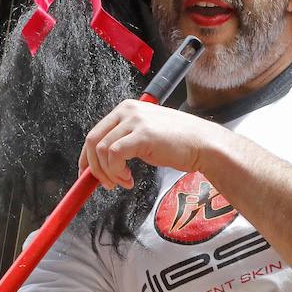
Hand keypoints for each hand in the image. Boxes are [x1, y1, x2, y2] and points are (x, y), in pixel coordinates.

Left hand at [79, 99, 233, 189]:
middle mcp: (128, 110)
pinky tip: (129, 179)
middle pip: (93, 140)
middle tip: (104, 183)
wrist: (204, 144)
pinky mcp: (142, 134)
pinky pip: (115, 155)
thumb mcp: (146, 136)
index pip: (96, 132)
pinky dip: (117, 172)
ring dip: (109, 173)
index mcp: (127, 108)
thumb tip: (102, 162)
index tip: (88, 173)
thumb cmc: (180, 143)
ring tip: (124, 182)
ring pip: (102, 150)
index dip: (87, 157)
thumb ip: (125, 142)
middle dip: (93, 167)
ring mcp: (135, 121)